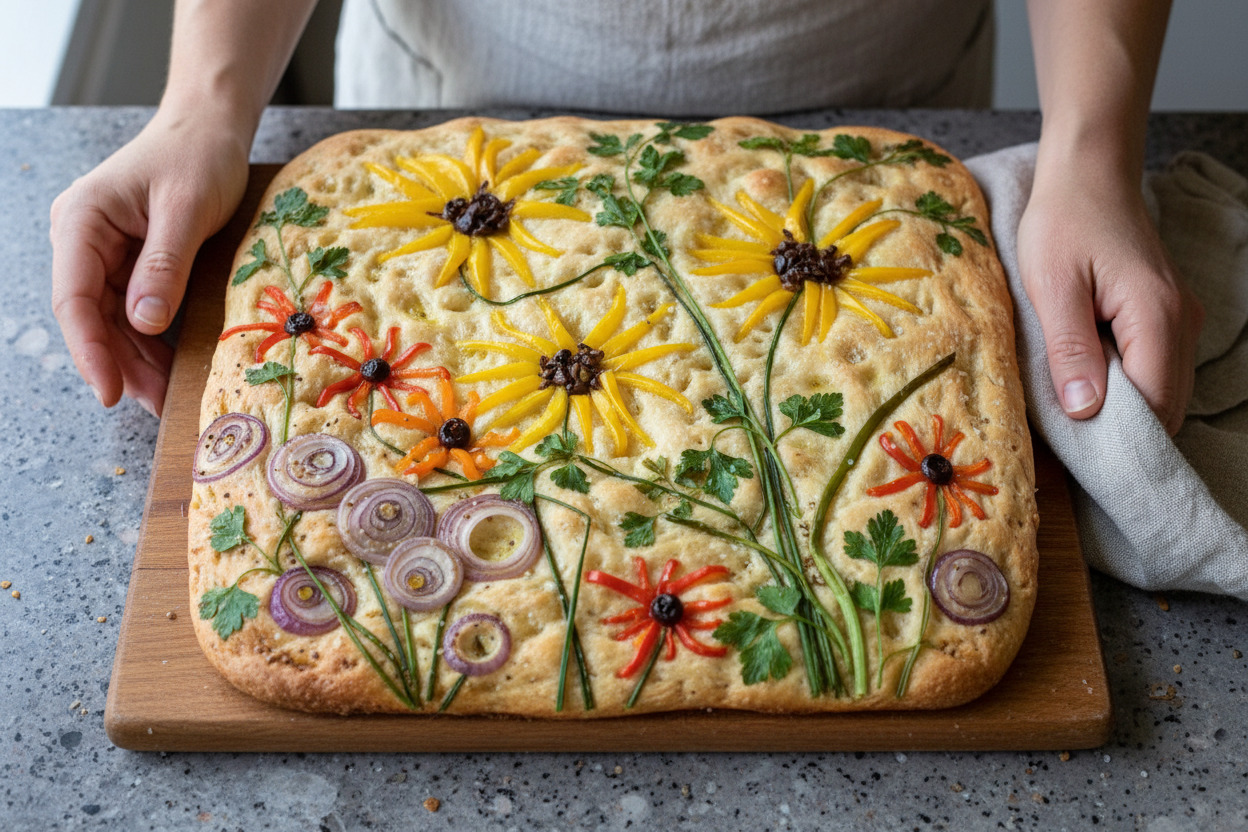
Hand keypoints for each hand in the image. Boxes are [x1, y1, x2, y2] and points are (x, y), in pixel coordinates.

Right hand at [50, 109, 249, 415]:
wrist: (211, 128)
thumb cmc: (198, 156)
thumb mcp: (186, 208)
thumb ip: (164, 265)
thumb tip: (144, 323)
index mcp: (82, 221)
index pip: (75, 298)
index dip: (91, 351)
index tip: (111, 392)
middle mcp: (84, 241)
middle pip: (92, 318)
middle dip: (120, 365)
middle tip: (151, 407)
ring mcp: (105, 253)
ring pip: (113, 321)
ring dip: (137, 361)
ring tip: (164, 399)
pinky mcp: (131, 263)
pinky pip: (134, 311)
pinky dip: (152, 342)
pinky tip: (169, 370)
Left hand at [1018, 162, 1202, 434]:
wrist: (1087, 174)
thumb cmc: (1064, 221)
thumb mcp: (1052, 286)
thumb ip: (1069, 348)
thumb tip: (1085, 411)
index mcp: (1156, 317)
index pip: (1155, 405)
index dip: (1121, 440)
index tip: (1078, 456)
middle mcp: (1181, 323)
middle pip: (1166, 405)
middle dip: (1122, 432)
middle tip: (1070, 444)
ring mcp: (1178, 319)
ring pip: (1162, 390)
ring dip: (1123, 409)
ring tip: (1074, 413)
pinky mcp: (1164, 315)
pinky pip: (1154, 367)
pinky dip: (1126, 385)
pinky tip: (1087, 382)